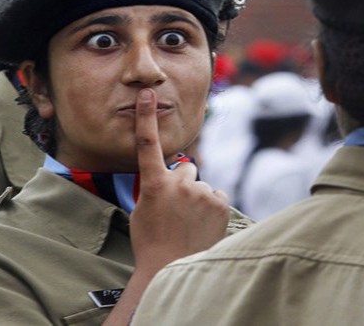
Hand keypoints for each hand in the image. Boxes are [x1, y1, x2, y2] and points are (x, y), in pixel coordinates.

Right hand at [103, 89, 229, 324]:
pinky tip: (202, 225)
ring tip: (189, 223)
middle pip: (186, 169)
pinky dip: (212, 207)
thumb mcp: (143, 210)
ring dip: (198, 198)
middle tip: (177, 210)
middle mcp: (179, 184)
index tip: (147, 94)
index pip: (148, 144)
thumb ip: (157, 186)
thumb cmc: (151, 241)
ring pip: (201, 186)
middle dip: (183, 183)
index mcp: (154, 184)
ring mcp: (201, 193)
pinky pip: (216, 195)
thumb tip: (173, 175)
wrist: (171, 269)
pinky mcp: (220, 202)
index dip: (147, 117)